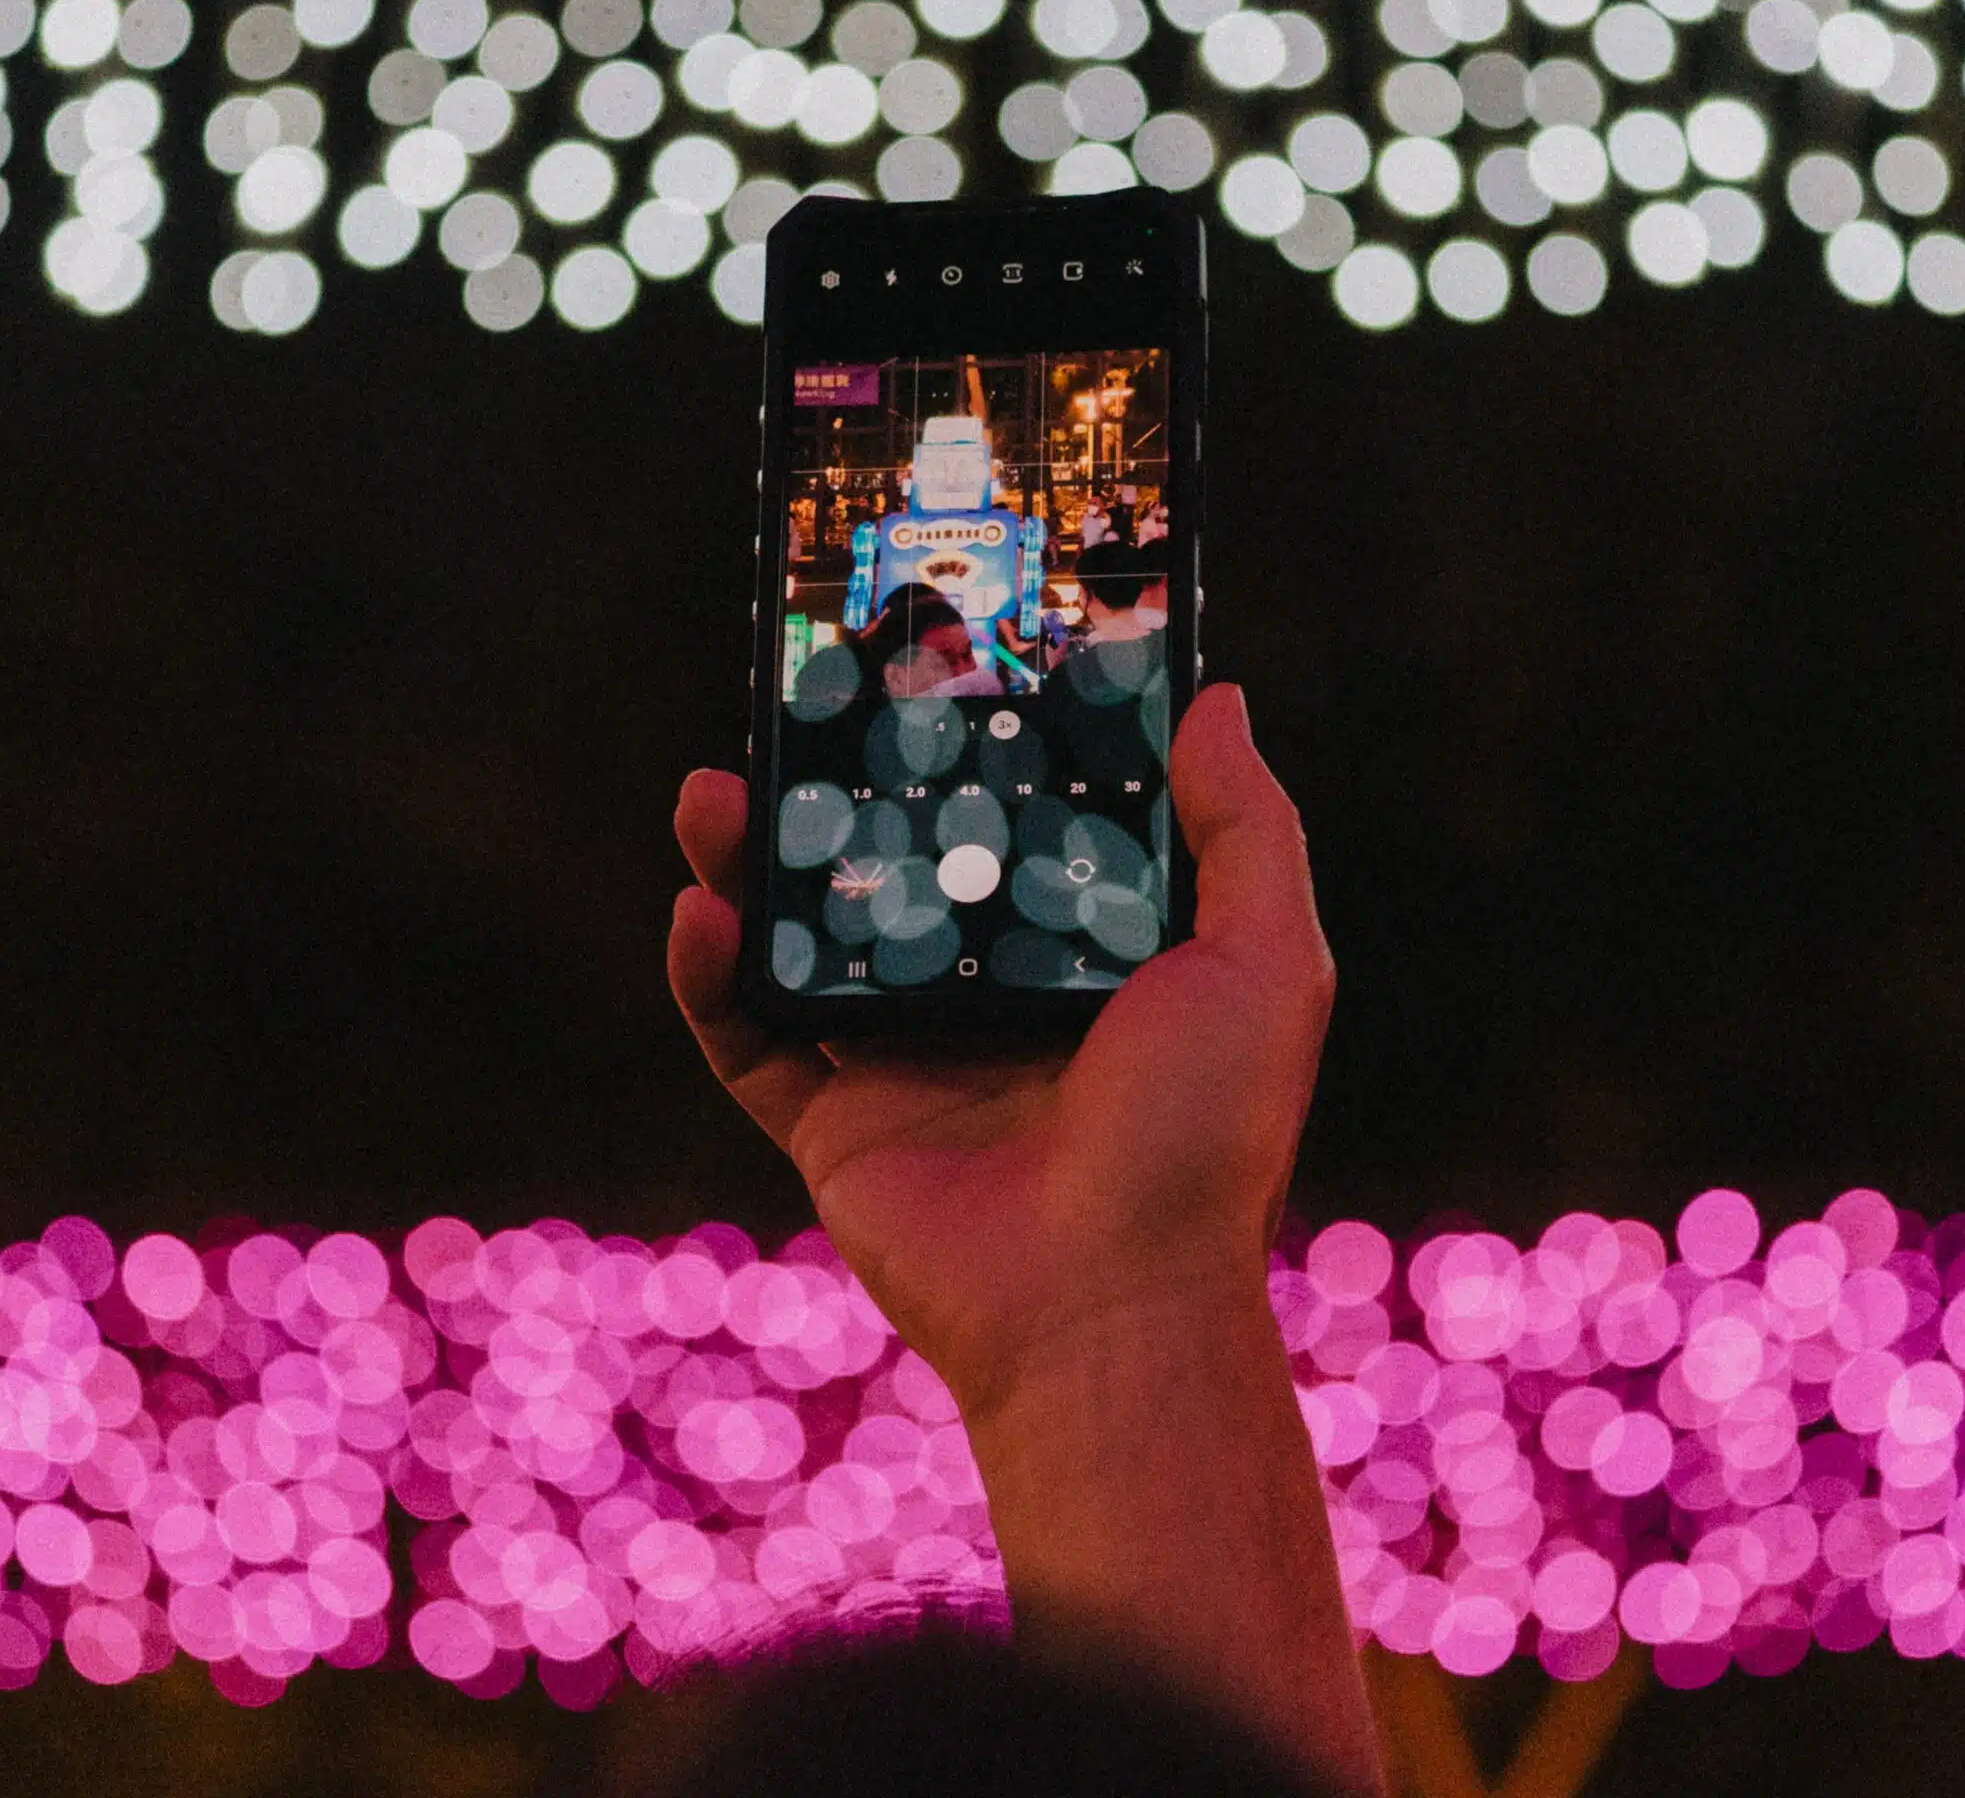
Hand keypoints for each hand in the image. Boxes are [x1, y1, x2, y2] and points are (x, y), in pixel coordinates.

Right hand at [666, 683, 1336, 1423]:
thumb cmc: (1201, 1136)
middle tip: (797, 714)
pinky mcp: (834, 1126)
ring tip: (713, 789)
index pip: (1020, 824)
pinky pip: (750, 1040)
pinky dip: (711, 978)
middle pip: (895, 867)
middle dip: (841, 791)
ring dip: (752, 862)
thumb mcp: (1265, 964)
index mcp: (1089, 955)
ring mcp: (906, 1062)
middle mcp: (991, 998)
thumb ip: (1246, 829)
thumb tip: (1215, 695)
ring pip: (807, 939)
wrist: (1110, 1306)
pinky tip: (699, 912)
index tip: (936, 657)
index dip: (976, 745)